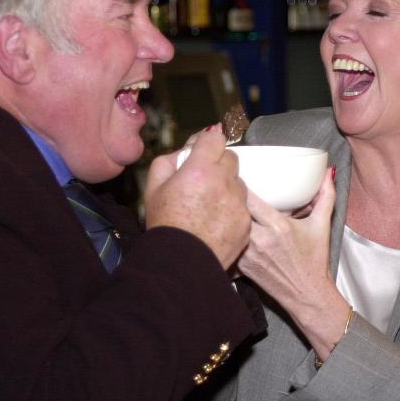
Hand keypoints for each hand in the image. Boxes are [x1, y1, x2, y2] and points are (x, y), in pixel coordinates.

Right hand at [145, 126, 248, 268]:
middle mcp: (224, 182)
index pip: (215, 137)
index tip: (202, 150)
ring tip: (208, 204)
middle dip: (218, 163)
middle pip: (230, 157)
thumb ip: (170, 160)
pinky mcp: (246, 221)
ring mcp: (238, 202)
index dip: (207, 142)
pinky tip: (216, 221)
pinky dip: (232, 208)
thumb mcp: (153, 187)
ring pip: (238, 182)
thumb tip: (187, 149)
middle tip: (203, 179)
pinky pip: (242, 206)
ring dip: (227, 186)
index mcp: (200, 169)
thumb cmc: (164, 224)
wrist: (180, 263)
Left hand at [238, 169, 349, 357]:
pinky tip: (225, 228)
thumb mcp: (321, 226)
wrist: (306, 295)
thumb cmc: (314, 260)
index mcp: (278, 226)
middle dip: (229, 198)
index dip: (240, 185)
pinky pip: (228, 244)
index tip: (237, 177)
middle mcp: (260, 239)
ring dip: (225, 216)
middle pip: (234, 210)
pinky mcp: (242, 266)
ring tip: (221, 204)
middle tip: (225, 187)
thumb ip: (326, 196)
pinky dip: (226, 235)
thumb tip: (329, 173)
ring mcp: (248, 254)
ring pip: (227, 227)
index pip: (250, 198)